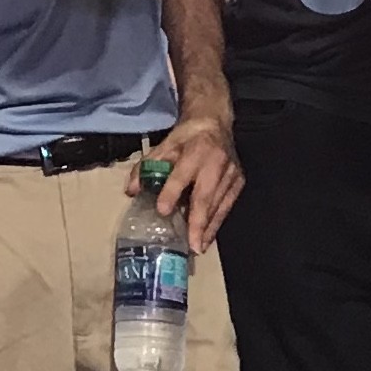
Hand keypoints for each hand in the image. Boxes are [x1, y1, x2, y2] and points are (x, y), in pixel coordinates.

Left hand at [134, 115, 242, 252]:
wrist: (214, 123)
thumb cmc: (186, 138)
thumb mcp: (164, 146)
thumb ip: (146, 167)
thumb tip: (131, 192)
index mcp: (194, 150)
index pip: (181, 174)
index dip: (171, 192)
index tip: (163, 211)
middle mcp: (215, 161)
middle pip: (205, 196)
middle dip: (198, 222)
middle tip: (192, 245)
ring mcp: (230, 172)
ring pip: (218, 204)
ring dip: (208, 228)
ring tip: (199, 247)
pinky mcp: (238, 180)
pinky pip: (228, 205)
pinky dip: (218, 222)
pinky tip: (208, 237)